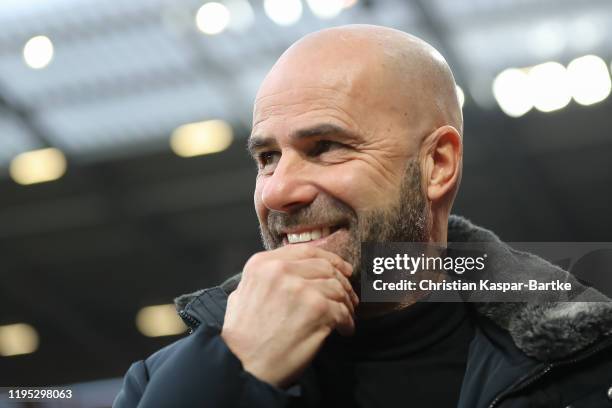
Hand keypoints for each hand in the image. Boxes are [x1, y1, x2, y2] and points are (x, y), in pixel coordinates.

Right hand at [221, 244, 357, 387]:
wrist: (244, 366)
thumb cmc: (242, 338)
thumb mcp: (242, 295)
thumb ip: (264, 279)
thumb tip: (287, 273)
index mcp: (263, 264)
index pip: (306, 251)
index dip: (329, 258)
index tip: (341, 268)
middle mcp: (281, 270)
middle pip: (326, 268)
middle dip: (342, 282)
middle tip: (349, 296)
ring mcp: (301, 288)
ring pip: (337, 288)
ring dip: (346, 303)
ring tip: (347, 315)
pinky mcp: (317, 309)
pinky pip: (342, 310)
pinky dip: (347, 321)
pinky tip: (344, 329)